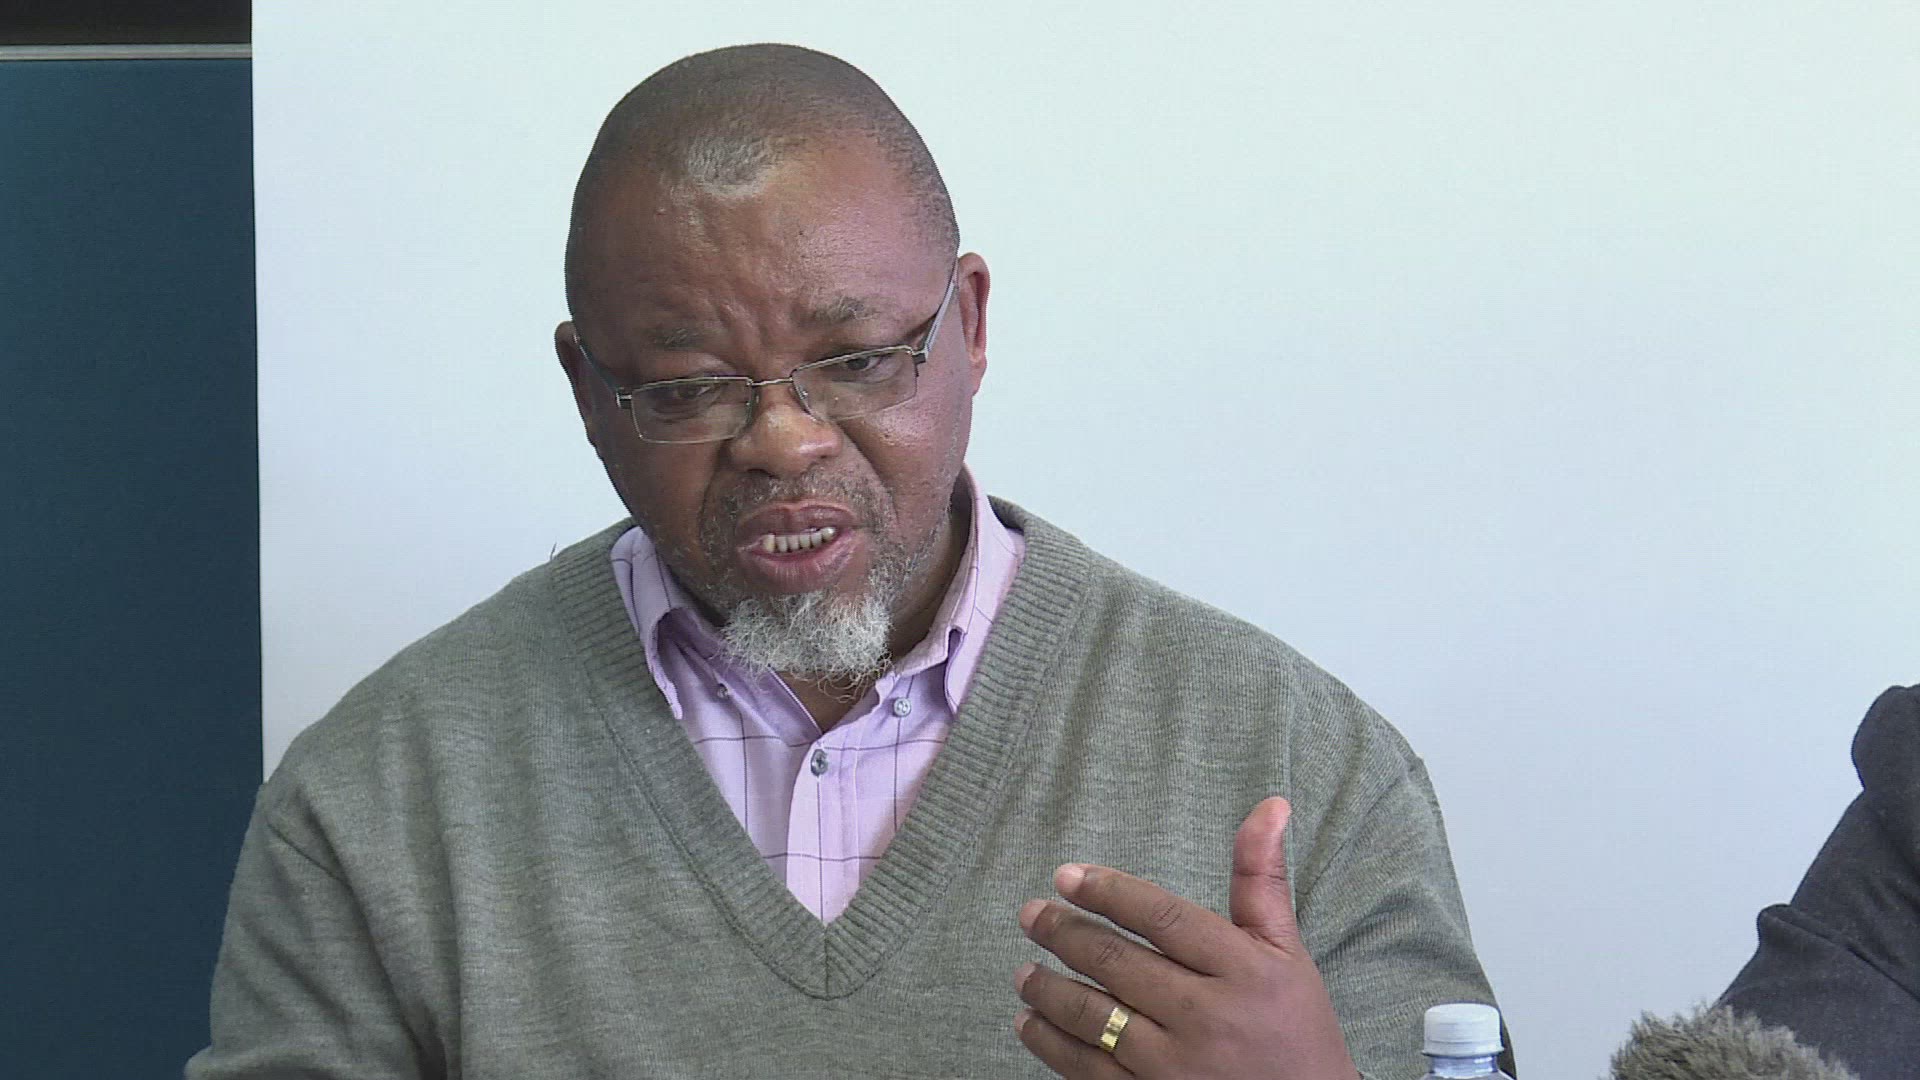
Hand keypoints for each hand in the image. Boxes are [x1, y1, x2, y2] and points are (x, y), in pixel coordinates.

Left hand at [1012, 797, 1358, 1078]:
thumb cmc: (1296, 1029)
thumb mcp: (1287, 952)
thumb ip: (1261, 881)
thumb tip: (1270, 805)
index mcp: (1243, 970)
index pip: (1162, 918)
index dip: (1109, 892)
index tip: (1066, 876)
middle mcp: (1207, 1016)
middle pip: (1118, 963)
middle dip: (1064, 934)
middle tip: (1031, 915)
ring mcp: (1177, 1066)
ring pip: (1094, 1018)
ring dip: (1049, 990)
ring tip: (1024, 971)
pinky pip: (1089, 1070)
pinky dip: (1052, 1044)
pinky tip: (1032, 1024)